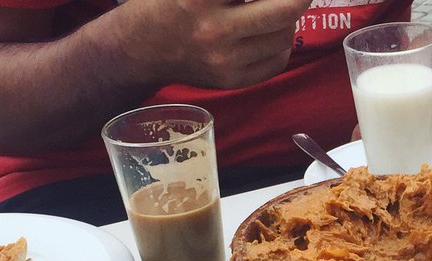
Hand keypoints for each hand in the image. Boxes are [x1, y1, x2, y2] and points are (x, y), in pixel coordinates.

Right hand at [120, 0, 314, 90]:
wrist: (143, 47)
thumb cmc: (169, 2)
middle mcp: (216, 30)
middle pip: (283, 10)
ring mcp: (226, 61)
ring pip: (284, 36)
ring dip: (288, 17)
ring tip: (277, 7)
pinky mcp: (232, 80)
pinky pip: (277, 61)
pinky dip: (282, 42)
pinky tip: (272, 30)